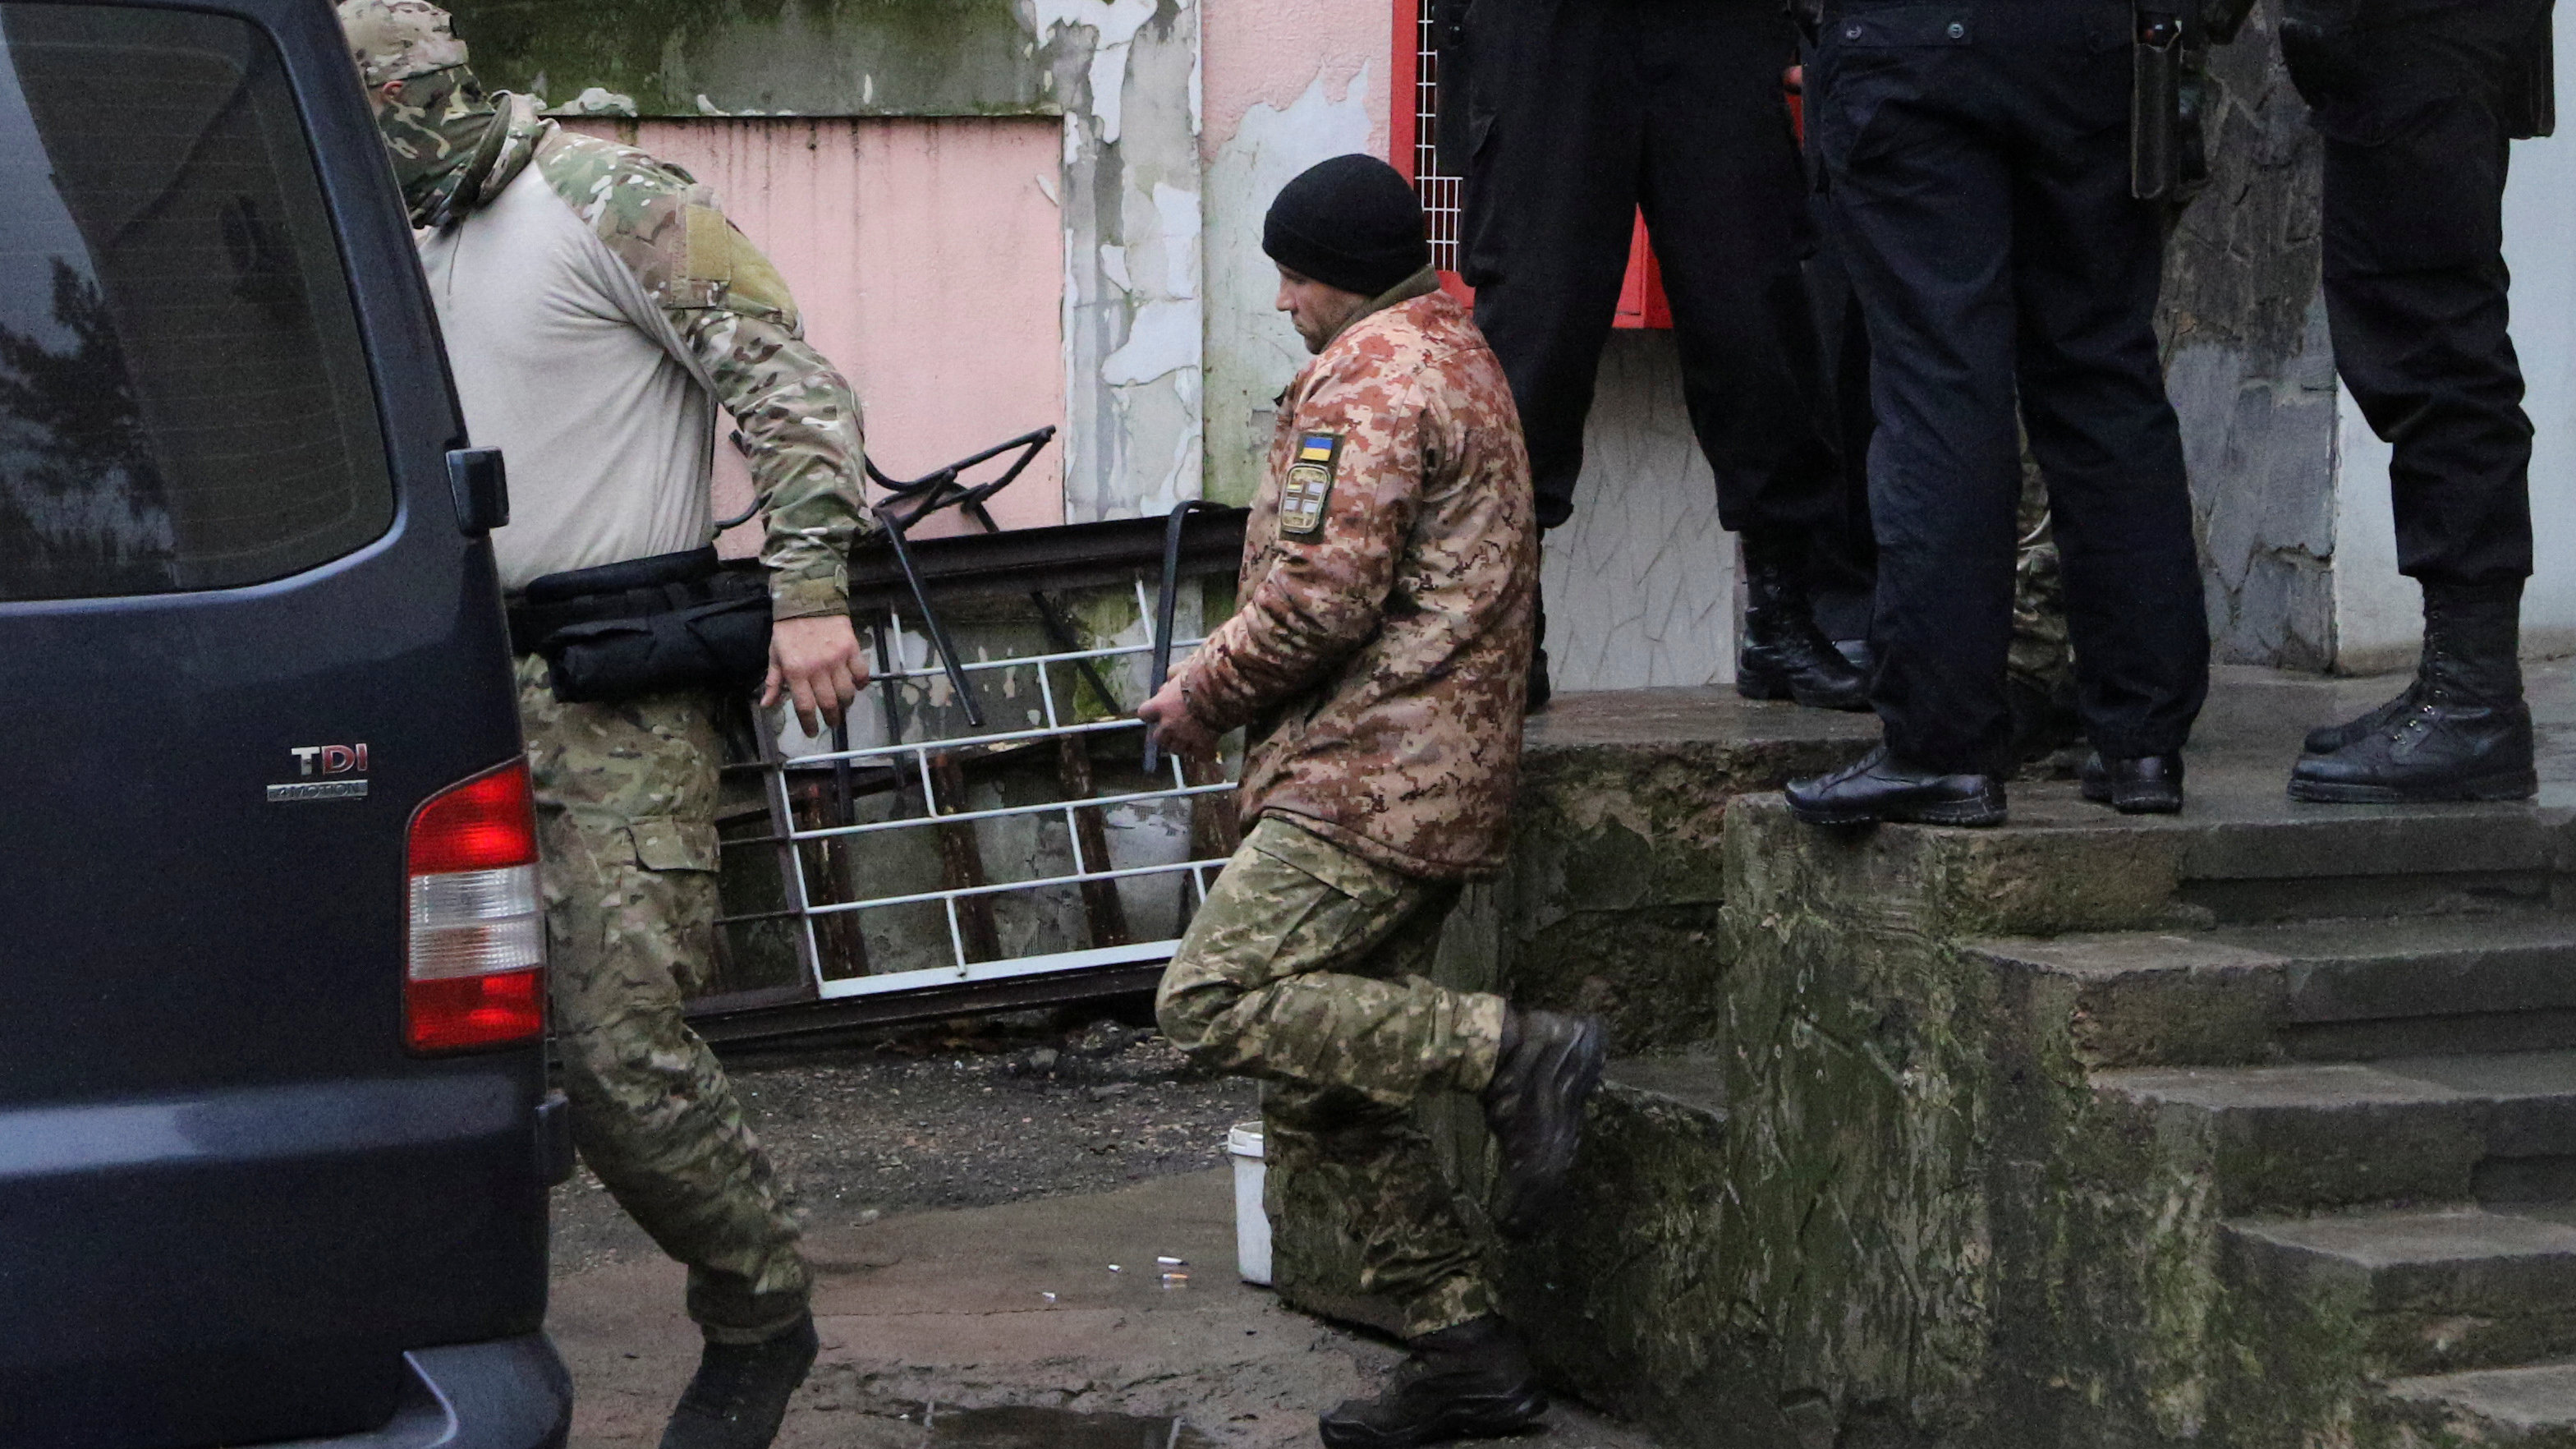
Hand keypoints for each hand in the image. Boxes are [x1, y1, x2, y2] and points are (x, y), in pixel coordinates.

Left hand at [762, 613, 868, 735]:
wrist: (807, 601)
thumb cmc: (788, 631)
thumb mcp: (774, 655)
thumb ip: (773, 682)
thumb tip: (767, 705)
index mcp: (795, 672)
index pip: (805, 707)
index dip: (809, 724)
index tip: (812, 732)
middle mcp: (817, 669)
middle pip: (829, 703)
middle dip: (832, 718)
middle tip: (832, 722)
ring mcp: (836, 659)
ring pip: (847, 692)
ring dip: (846, 703)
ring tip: (844, 705)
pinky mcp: (851, 649)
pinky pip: (861, 673)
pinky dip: (861, 683)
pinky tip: (857, 686)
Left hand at [1137, 676, 1213, 759]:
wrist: (1223, 690)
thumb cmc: (1201, 676)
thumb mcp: (1183, 668)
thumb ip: (1173, 674)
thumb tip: (1169, 676)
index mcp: (1161, 705)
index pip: (1144, 714)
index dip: (1151, 714)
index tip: (1158, 712)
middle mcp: (1169, 724)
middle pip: (1158, 739)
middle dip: (1165, 735)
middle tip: (1174, 729)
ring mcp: (1185, 737)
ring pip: (1176, 750)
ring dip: (1181, 745)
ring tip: (1190, 740)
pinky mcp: (1202, 745)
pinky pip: (1200, 756)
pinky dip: (1203, 753)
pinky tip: (1207, 748)